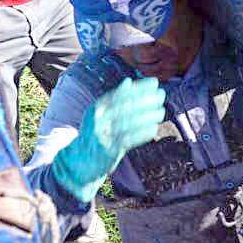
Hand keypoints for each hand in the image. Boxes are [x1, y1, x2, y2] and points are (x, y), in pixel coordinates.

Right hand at [52, 77, 165, 202]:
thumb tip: (128, 81)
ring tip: (161, 111)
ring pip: (127, 123)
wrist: (80, 161)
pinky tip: (153, 128)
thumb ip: (114, 99)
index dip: (138, 88)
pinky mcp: (107, 151)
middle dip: (144, 99)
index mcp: (96, 108)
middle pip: (123, 107)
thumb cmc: (97, 133)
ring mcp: (101, 136)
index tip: (155, 83)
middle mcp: (97, 120)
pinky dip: (141, 134)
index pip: (119, 94)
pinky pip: (127, 140)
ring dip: (146, 116)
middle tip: (162, 95)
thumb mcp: (101, 115)